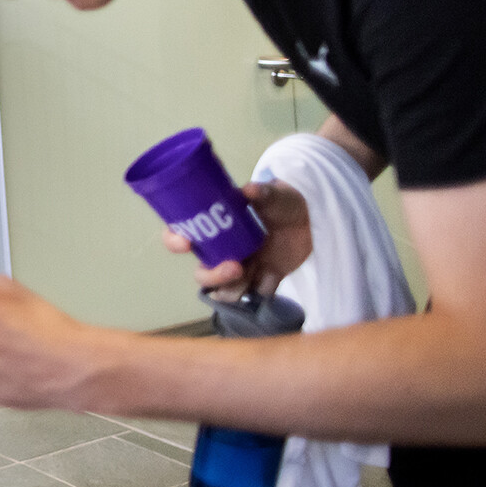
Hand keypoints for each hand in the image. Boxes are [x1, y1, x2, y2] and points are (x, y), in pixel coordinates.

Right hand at [164, 180, 311, 299]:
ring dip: (238, 287)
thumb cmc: (282, 203)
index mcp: (212, 228)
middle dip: (214, 276)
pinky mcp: (262, 282)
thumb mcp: (273, 194)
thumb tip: (248, 190)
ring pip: (224, 291)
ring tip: (258, 269)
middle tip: (237, 267)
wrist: (311, 222)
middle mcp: (221, 253)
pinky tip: (271, 273)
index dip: (174, 242)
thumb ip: (262, 193)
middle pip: (202, 274)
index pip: (178, 236)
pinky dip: (261, 288)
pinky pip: (255, 296)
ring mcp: (241, 270)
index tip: (186, 243)